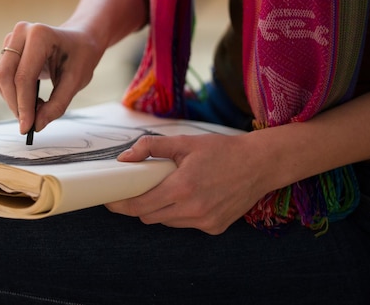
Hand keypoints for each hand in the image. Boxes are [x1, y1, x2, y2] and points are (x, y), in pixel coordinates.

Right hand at [0, 21, 102, 133]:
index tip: (27, 127)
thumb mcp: (76, 82)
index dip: (23, 105)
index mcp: (40, 35)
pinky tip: (31, 98)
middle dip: (15, 104)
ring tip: (37, 107)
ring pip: (0, 78)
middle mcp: (21, 33)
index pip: (23, 77)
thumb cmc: (81, 56)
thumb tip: (37, 125)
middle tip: (28, 123)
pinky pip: (2, 76)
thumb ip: (57, 105)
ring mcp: (12, 39)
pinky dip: (13, 93)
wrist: (80, 40)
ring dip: (13, 99)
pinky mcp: (8, 49)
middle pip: (5, 76)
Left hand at [105, 133, 266, 234]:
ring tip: (166, 190)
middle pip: (149, 217)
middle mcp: (192, 210)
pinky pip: (186, 224)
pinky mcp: (215, 228)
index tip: (109, 201)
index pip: (139, 206)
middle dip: (138, 206)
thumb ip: (150, 148)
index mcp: (181, 188)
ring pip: (167, 222)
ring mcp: (205, 222)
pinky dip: (180, 213)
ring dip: (159, 209)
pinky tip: (190, 197)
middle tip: (134, 192)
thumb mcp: (184, 142)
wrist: (259, 164)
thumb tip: (124, 158)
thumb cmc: (221, 150)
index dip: (120, 205)